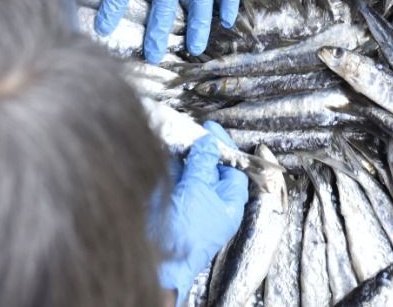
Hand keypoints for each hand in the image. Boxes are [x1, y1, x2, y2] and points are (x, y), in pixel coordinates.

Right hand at [154, 122, 248, 295]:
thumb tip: (208, 143)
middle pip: (211, 169)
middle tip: (192, 133)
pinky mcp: (171, 205)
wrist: (159, 261)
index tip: (212, 131)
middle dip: (201, 151)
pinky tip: (165, 153)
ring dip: (184, 156)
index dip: (224, 148)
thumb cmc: (185, 236)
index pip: (233, 169)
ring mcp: (191, 205)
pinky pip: (174, 181)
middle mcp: (211, 204)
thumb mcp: (198, 191)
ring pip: (191, 173)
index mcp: (229, 204)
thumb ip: (203, 164)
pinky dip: (170, 166)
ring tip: (178, 139)